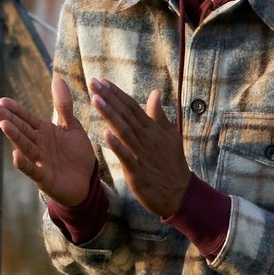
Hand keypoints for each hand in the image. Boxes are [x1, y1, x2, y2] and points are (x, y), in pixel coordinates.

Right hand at [0, 77, 98, 205]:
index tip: (1, 100)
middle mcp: (38, 145)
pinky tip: (15, 155)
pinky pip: (33, 170)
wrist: (86, 181)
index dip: (15, 110)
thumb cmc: (76, 154)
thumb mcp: (71, 126)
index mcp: (44, 132)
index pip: (26, 119)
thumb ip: (63, 106)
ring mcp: (40, 161)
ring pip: (25, 146)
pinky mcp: (44, 178)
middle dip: (9, 119)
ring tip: (4, 125)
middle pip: (22, 130)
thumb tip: (58, 78)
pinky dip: (24, 164)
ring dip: (15, 136)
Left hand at [88, 78, 192, 218]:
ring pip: (124, 131)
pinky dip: (117, 146)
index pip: (132, 107)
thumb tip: (155, 92)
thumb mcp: (170, 136)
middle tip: (93, 83)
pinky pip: (126, 156)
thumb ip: (159, 115)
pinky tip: (106, 134)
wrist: (179, 193)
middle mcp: (147, 138)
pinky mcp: (138, 171)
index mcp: (152, 129)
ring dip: (110, 115)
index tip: (102, 81)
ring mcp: (142, 154)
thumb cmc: (172, 164)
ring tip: (96, 100)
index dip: (117, 93)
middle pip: (126, 114)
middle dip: (109, 98)